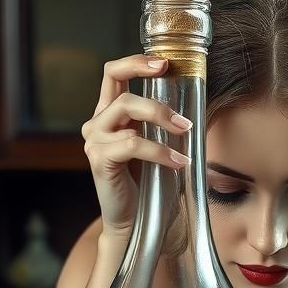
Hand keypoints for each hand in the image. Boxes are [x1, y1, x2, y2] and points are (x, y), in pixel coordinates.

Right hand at [81, 54, 192, 240]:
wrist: (134, 225)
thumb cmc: (148, 187)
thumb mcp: (157, 146)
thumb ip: (162, 124)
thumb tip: (192, 105)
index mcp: (108, 114)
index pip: (114, 73)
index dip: (136, 63)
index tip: (165, 63)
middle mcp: (96, 124)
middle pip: (123, 92)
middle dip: (158, 102)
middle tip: (185, 121)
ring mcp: (94, 141)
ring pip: (127, 112)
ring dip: (161, 121)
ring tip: (184, 136)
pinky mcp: (99, 160)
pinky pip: (132, 144)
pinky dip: (159, 150)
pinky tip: (178, 161)